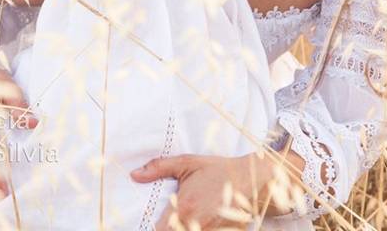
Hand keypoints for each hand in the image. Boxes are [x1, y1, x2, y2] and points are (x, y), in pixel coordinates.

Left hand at [130, 153, 275, 229]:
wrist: (252, 179)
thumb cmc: (218, 170)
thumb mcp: (188, 163)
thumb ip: (160, 168)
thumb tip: (135, 174)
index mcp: (183, 206)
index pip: (158, 230)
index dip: (155, 228)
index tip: (156, 223)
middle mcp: (195, 223)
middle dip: (169, 229)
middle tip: (170, 220)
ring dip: (182, 229)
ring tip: (185, 220)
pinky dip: (197, 230)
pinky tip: (196, 223)